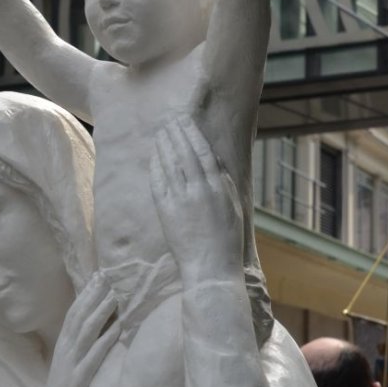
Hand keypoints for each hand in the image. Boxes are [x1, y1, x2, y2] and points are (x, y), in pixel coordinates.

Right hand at [39, 274, 119, 386]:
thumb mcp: (71, 371)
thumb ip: (81, 352)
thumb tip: (98, 333)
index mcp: (63, 349)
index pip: (74, 315)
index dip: (86, 294)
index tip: (99, 275)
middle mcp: (65, 353)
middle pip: (79, 316)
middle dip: (93, 294)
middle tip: (107, 273)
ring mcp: (72, 366)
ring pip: (86, 331)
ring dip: (101, 311)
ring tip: (115, 293)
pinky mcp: (80, 382)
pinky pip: (94, 357)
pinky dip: (106, 340)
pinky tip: (118, 328)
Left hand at [149, 116, 242, 284]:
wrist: (210, 268)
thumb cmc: (226, 240)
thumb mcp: (233, 208)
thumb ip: (225, 183)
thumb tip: (216, 162)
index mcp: (218, 188)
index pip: (203, 152)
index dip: (192, 134)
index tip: (185, 121)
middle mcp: (198, 190)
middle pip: (184, 153)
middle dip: (176, 133)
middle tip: (168, 119)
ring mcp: (180, 200)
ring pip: (170, 164)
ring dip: (164, 145)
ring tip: (160, 131)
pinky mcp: (166, 211)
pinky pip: (158, 182)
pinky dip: (156, 165)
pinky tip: (154, 155)